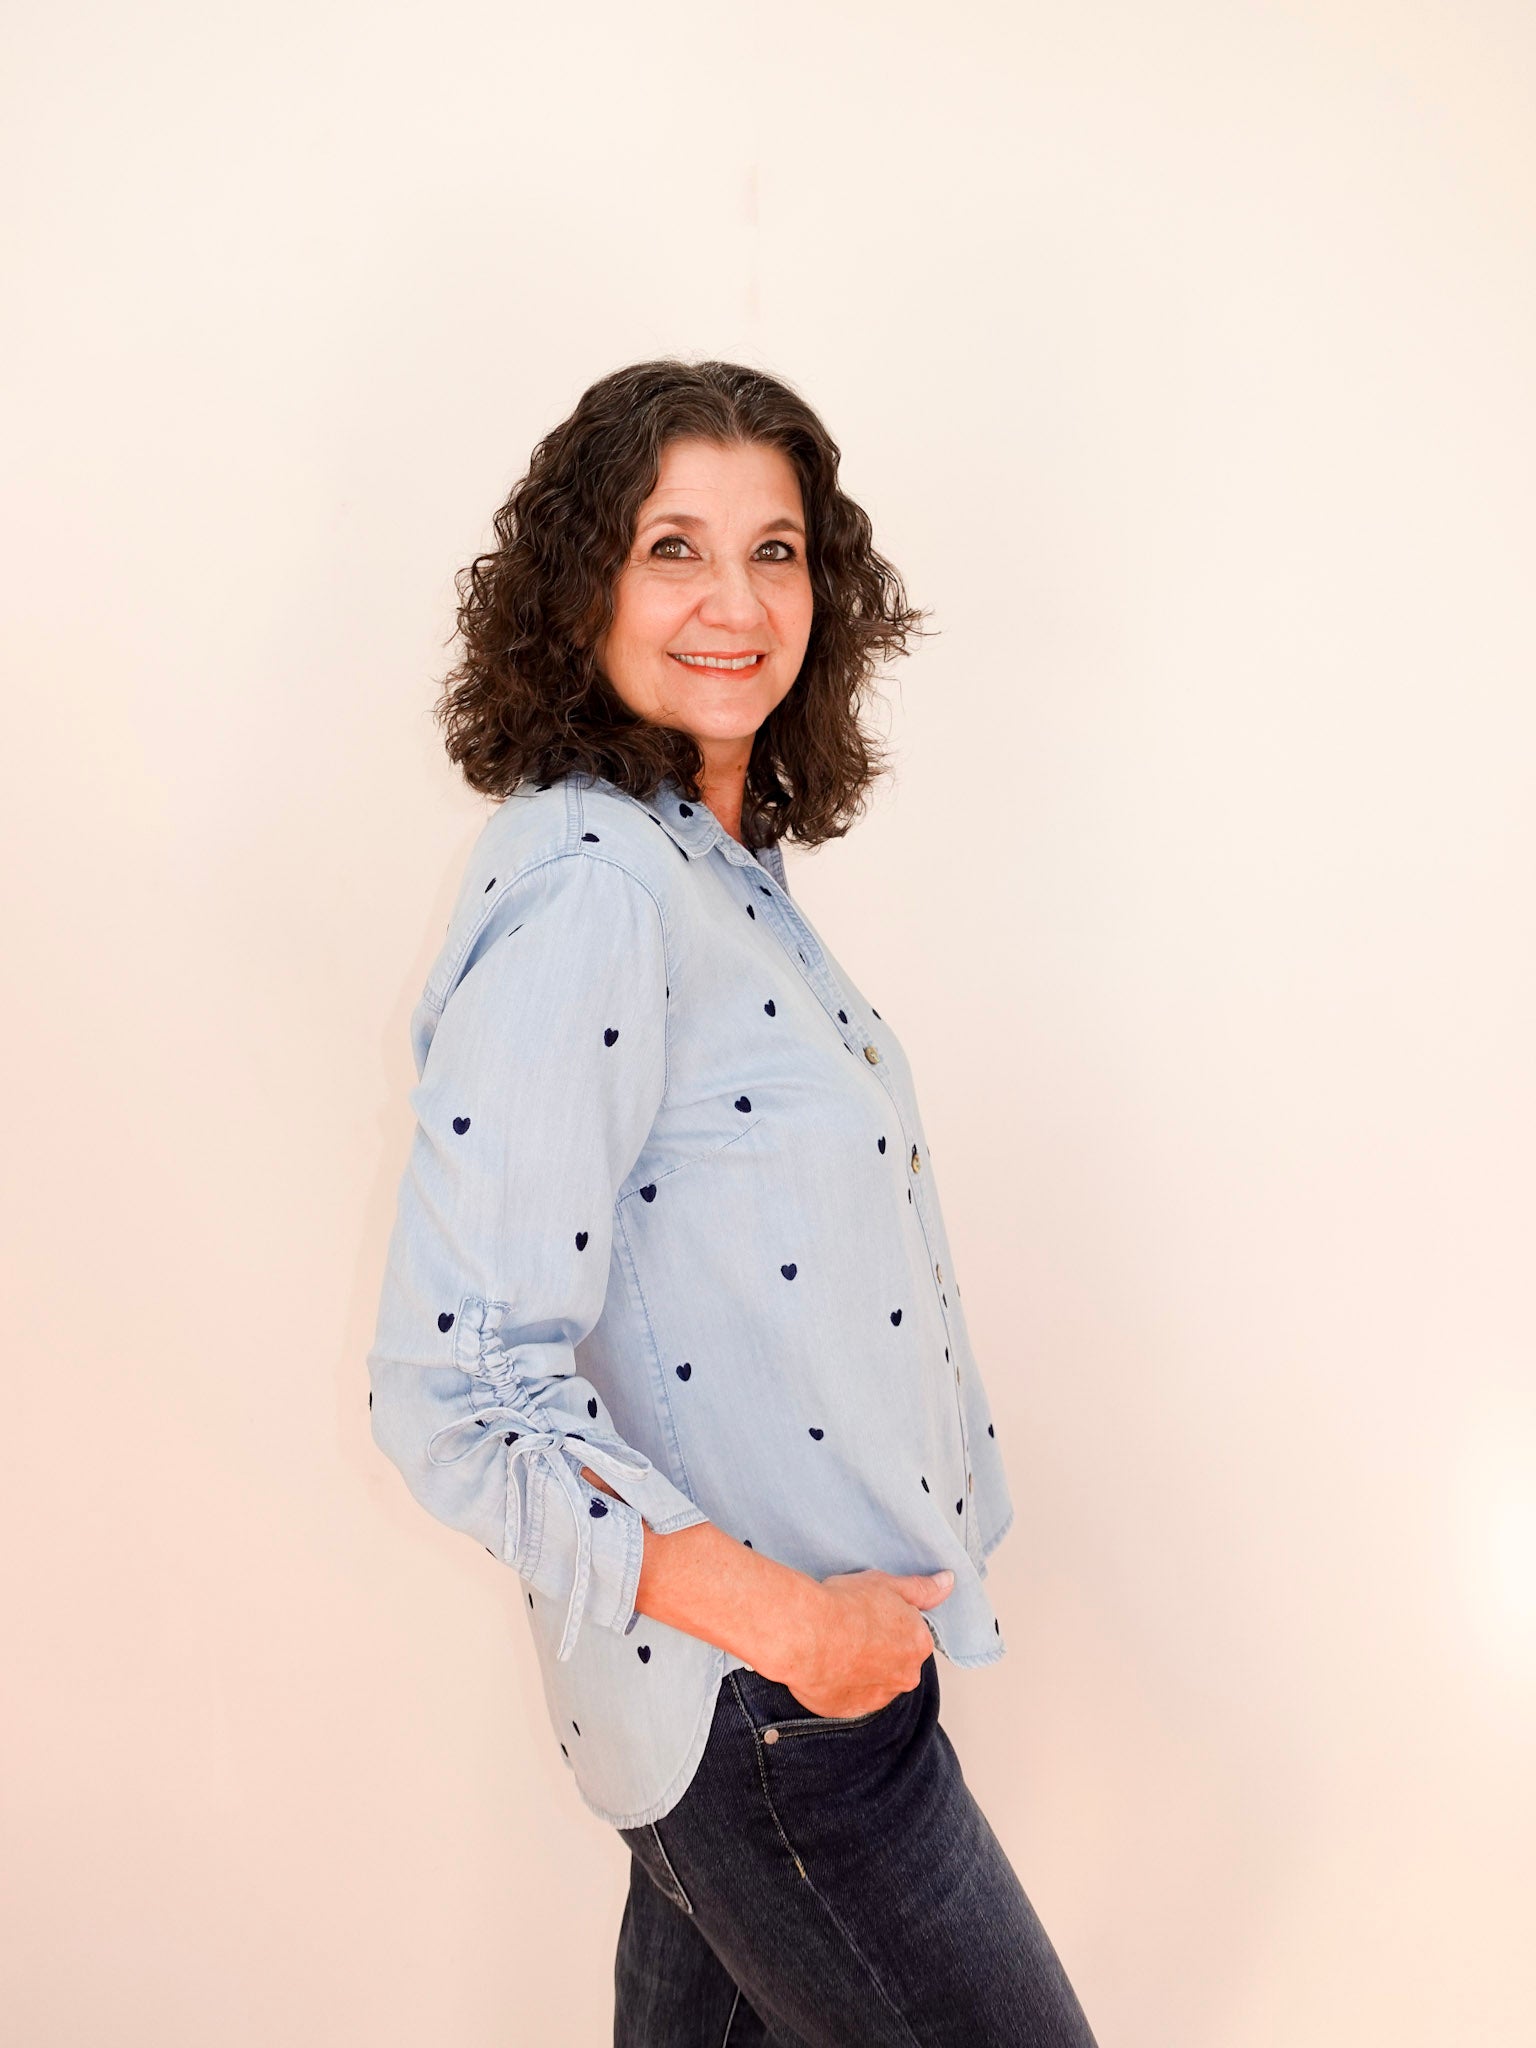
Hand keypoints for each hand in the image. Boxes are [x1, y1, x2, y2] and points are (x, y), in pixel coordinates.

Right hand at [760, 1566, 953, 1718]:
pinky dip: (841, 1684)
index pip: (911, 1635)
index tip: (869, 1614)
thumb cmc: (845, 1606)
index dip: (888, 1622)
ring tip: (835, 1647)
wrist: (807, 1633)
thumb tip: (947, 1582)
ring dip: (861, 1669)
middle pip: (896, 1661)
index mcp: (918, 1643)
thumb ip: (922, 1588)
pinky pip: (850, 1697)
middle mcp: (905, 1675)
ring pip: (874, 1681)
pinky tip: (826, 1665)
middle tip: (851, 1629)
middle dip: (878, 1649)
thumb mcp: (887, 1583)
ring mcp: (878, 1697)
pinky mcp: (850, 1711)